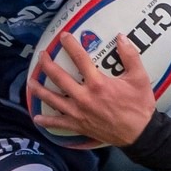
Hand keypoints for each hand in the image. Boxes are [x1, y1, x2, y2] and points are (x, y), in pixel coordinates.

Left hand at [28, 33, 154, 147]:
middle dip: (47, 65)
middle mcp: (84, 97)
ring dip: (39, 89)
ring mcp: (78, 112)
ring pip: (52, 99)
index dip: (70, 45)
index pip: (80, 59)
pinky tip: (37, 118)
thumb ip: (130, 56)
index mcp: (98, 84)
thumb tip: (121, 37)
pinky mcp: (78, 125)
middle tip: (41, 56)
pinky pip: (58, 123)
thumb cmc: (139, 105)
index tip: (63, 36)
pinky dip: (46, 122)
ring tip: (30, 82)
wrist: (139, 133)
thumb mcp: (139, 78)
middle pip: (59, 78)